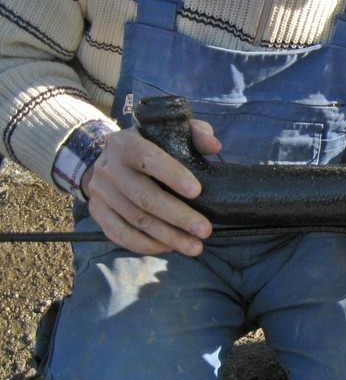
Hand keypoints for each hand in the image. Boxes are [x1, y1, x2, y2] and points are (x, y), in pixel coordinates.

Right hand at [81, 120, 220, 255]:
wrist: (106, 158)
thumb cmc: (150, 145)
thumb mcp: (169, 131)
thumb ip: (195, 133)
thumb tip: (214, 146)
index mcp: (126, 143)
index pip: (148, 159)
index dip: (172, 175)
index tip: (197, 192)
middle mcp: (108, 168)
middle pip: (144, 197)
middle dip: (178, 217)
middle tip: (205, 230)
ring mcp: (100, 192)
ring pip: (135, 219)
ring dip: (167, 237)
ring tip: (194, 246)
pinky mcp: (97, 211)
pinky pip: (119, 234)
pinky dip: (144, 244)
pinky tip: (168, 248)